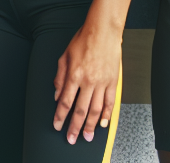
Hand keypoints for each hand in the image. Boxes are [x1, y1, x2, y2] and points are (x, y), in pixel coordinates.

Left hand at [53, 22, 121, 144]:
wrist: (103, 31)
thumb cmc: (83, 40)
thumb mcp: (65, 55)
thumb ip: (60, 76)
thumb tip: (57, 93)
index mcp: (74, 74)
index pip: (65, 101)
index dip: (60, 116)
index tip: (57, 125)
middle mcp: (88, 81)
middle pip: (80, 110)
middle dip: (74, 126)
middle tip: (71, 138)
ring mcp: (102, 83)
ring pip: (95, 110)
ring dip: (90, 125)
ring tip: (86, 136)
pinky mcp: (113, 82)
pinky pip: (109, 103)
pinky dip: (106, 115)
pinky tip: (102, 123)